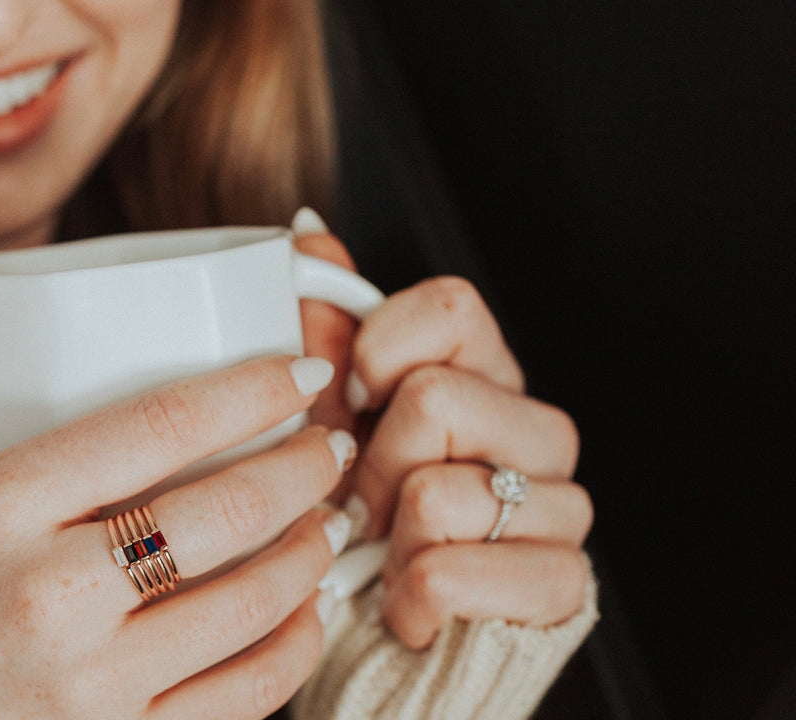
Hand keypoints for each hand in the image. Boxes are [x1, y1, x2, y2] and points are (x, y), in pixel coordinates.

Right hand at [0, 263, 354, 719]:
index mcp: (2, 509)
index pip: (158, 426)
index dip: (254, 389)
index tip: (304, 370)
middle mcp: (50, 593)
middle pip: (224, 512)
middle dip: (305, 468)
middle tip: (331, 446)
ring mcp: (94, 678)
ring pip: (254, 601)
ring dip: (317, 550)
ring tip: (332, 518)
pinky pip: (251, 691)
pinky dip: (301, 641)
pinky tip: (311, 606)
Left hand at [294, 219, 591, 650]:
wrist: (387, 624)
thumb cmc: (361, 513)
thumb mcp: (333, 415)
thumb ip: (330, 321)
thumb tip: (310, 232)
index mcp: (489, 375)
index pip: (452, 306)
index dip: (380, 351)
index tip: (353, 397)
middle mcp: (537, 430)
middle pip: (434, 399)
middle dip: (369, 463)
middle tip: (364, 500)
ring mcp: (560, 505)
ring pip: (435, 493)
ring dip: (385, 538)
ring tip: (390, 552)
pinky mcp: (560, 581)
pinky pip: (448, 574)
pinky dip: (406, 597)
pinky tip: (411, 598)